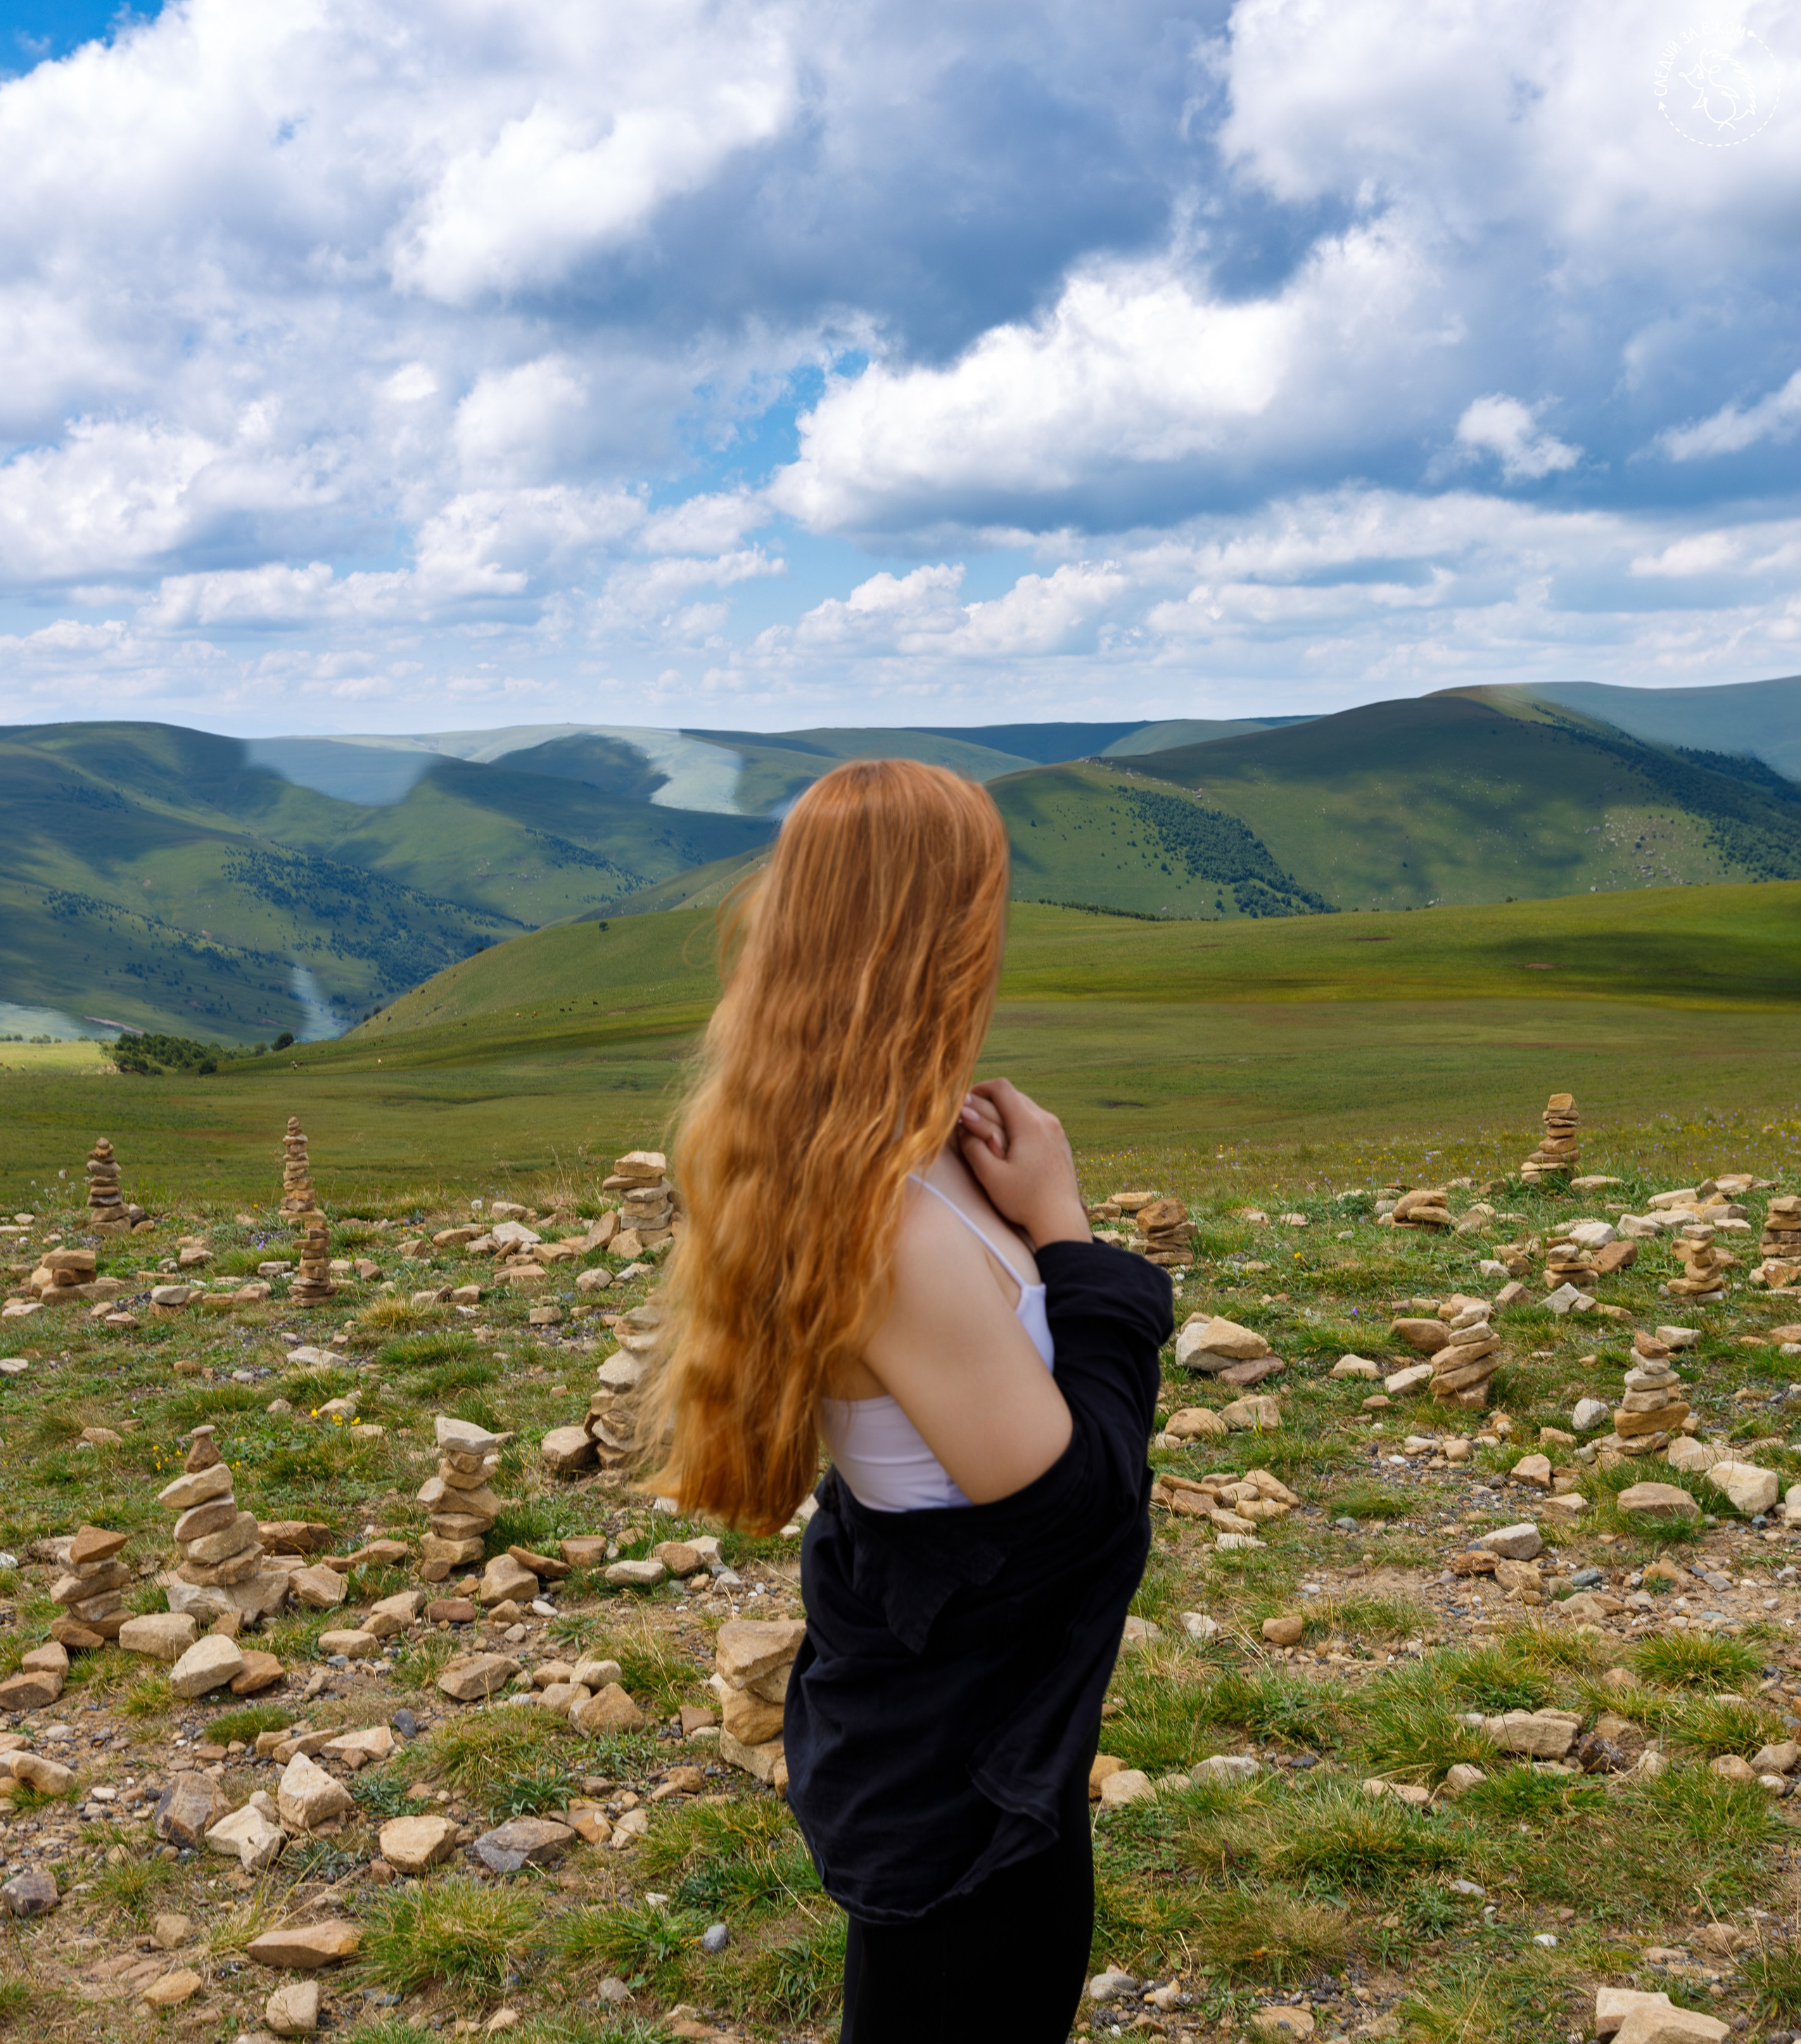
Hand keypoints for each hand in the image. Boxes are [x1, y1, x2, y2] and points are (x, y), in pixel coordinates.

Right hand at [955, 1077, 1090, 1246]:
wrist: (1060, 1219)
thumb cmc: (1024, 1201)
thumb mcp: (990, 1176)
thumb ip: (972, 1146)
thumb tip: (962, 1122)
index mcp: (1029, 1124)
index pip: (1001, 1087)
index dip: (978, 1089)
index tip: (963, 1104)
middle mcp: (1046, 1120)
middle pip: (1012, 1095)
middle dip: (988, 1102)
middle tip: (970, 1119)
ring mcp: (1056, 1130)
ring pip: (1024, 1106)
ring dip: (1003, 1112)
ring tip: (987, 1132)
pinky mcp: (1059, 1141)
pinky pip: (1035, 1120)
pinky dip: (1018, 1123)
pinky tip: (1009, 1143)